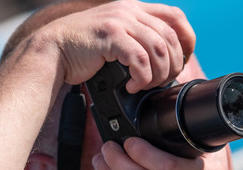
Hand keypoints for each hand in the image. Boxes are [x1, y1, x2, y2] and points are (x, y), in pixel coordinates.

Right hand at [41, 0, 194, 92]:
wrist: (55, 50)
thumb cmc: (88, 50)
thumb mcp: (120, 38)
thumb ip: (141, 40)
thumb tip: (168, 60)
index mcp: (137, 9)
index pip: (176, 17)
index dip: (187, 39)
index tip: (184, 58)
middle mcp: (131, 11)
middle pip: (170, 37)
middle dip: (174, 65)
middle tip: (163, 81)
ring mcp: (120, 21)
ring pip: (158, 49)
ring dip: (158, 74)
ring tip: (146, 85)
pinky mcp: (110, 36)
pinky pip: (139, 59)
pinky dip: (141, 77)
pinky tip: (132, 86)